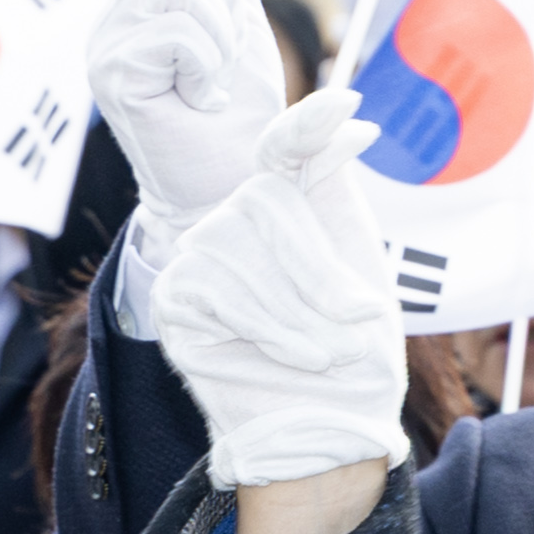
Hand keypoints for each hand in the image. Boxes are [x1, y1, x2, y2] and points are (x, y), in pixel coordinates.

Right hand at [90, 0, 282, 270]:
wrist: (235, 182)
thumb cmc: (237, 108)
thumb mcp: (233, 13)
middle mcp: (108, 18)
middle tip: (224, 57)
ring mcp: (103, 47)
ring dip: (221, 33)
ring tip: (213, 82)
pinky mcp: (112, 77)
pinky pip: (179, 30)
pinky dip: (211, 63)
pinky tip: (202, 101)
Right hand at [147, 94, 406, 484]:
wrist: (332, 425)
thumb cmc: (354, 348)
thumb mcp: (359, 261)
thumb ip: (339, 192)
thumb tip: (350, 123)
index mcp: (286, 202)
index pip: (286, 146)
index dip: (310, 124)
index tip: (349, 107)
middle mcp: (236, 219)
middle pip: (268, 203)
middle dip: (320, 270)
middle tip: (356, 319)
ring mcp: (198, 256)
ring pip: (241, 250)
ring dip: (300, 310)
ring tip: (328, 351)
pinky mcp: (175, 299)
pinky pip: (216, 291)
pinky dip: (268, 327)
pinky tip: (295, 355)